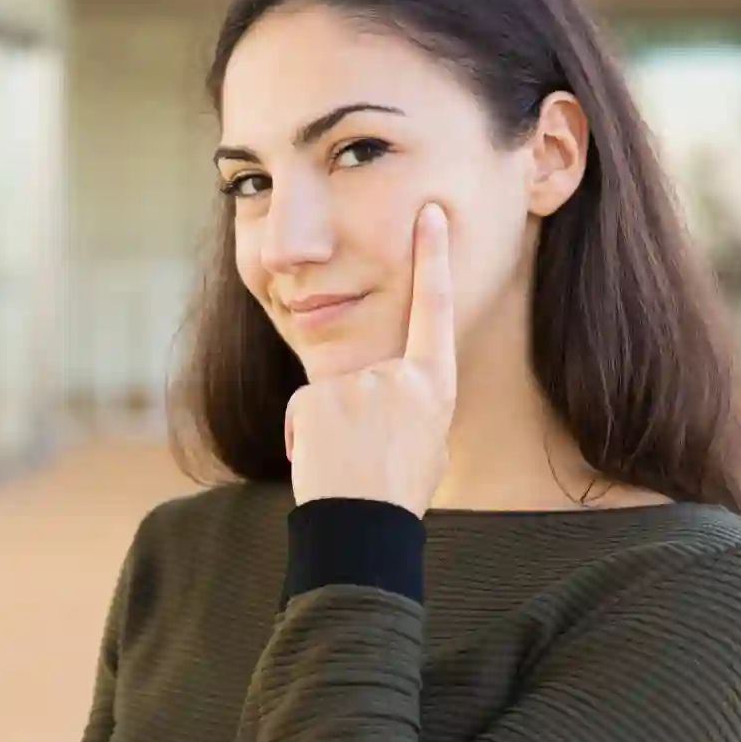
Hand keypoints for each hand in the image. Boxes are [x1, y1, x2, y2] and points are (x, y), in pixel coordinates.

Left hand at [285, 202, 457, 514]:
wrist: (362, 526)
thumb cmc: (395, 492)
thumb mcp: (425, 440)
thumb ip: (409, 399)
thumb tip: (392, 385)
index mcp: (434, 386)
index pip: (435, 310)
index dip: (432, 259)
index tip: (430, 215)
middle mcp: (400, 377)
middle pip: (365, 368)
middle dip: (354, 406)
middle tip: (365, 453)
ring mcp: (359, 383)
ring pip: (332, 390)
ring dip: (328, 423)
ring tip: (347, 460)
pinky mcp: (320, 394)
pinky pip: (306, 407)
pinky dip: (305, 433)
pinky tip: (320, 458)